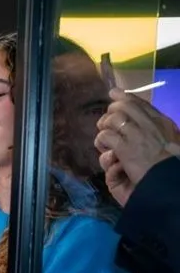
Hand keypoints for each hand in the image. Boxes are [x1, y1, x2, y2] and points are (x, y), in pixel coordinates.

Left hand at [95, 89, 179, 203]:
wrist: (169, 179)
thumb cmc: (170, 164)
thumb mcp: (170, 142)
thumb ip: (157, 131)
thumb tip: (145, 124)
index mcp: (162, 123)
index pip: (140, 103)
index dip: (124, 97)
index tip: (114, 93)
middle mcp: (149, 125)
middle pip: (123, 106)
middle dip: (111, 112)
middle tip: (106, 124)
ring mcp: (137, 135)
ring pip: (112, 119)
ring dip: (104, 128)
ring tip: (105, 140)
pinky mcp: (125, 148)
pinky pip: (105, 136)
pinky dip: (101, 141)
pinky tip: (105, 149)